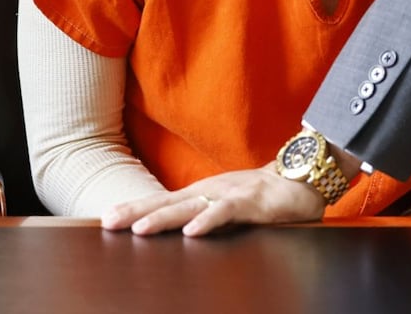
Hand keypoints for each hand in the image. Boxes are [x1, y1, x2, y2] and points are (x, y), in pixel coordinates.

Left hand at [101, 166, 325, 236]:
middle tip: (108, 222)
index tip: (107, 218)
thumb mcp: (226, 207)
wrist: (303, 179)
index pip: (163, 201)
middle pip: (168, 202)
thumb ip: (204, 216)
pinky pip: (226, 213)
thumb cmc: (263, 197)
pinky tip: (190, 231)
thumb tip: (175, 231)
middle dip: (136, 212)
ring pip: (191, 207)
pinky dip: (208, 221)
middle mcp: (210, 191)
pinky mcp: (251, 202)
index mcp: (202, 193)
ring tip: (139, 228)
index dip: (136, 208)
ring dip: (164, 217)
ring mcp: (230, 194)